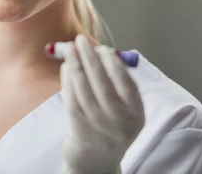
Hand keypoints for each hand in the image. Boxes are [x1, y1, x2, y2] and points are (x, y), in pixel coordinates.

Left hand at [60, 35, 144, 173]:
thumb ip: (116, 83)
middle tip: (80, 40)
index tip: (103, 48)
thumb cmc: (111, 125)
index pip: (126, 83)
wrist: (97, 161)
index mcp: (135, 113)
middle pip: (102, 82)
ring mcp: (99, 126)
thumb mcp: (124, 108)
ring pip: (84, 89)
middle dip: (89, 57)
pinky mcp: (79, 130)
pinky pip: (71, 99)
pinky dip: (67, 80)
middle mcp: (119, 121)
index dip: (113, 64)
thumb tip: (98, 51)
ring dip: (75, 64)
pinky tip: (65, 67)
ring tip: (69, 48)